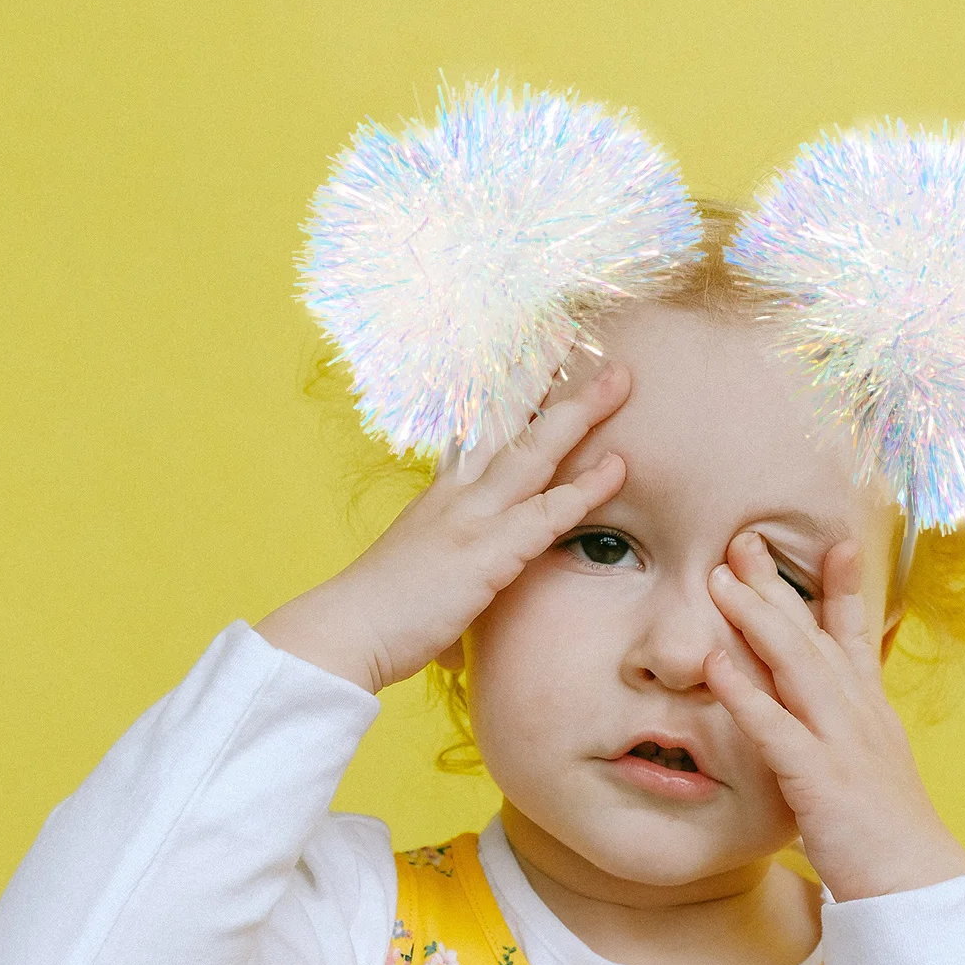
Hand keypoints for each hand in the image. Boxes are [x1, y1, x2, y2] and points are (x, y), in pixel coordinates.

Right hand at [256, 363, 630, 691]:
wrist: (345, 631)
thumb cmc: (381, 614)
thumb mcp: (420, 572)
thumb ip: (452, 567)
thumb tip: (462, 595)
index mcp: (442, 496)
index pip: (480, 431)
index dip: (510, 393)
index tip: (534, 357)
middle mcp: (457, 496)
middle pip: (508, 422)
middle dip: (545, 375)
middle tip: (573, 332)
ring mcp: (471, 520)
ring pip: (533, 454)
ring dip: (578, 415)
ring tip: (619, 381)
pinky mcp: (485, 556)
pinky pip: (544, 517)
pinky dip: (583, 492)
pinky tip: (616, 469)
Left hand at [703, 532, 964, 900]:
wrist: (917, 886)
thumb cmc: (886, 835)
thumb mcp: (872, 769)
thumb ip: (850, 733)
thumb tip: (834, 711)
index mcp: (870, 712)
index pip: (854, 637)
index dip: (841, 588)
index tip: (831, 543)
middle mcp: (858, 715)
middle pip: (813, 636)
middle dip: (777, 585)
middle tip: (741, 540)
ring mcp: (841, 743)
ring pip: (796, 667)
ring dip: (757, 619)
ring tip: (720, 581)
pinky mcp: (820, 780)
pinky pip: (777, 728)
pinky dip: (745, 693)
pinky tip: (716, 664)